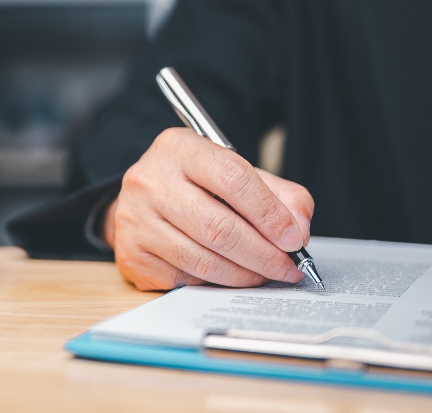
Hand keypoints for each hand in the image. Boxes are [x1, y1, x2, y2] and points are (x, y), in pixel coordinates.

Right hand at [103, 127, 313, 290]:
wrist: (141, 200)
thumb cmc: (194, 185)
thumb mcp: (234, 171)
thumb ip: (277, 193)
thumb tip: (299, 230)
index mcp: (178, 148)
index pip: (232, 178)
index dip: (269, 213)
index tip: (294, 238)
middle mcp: (150, 180)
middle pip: (218, 227)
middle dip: (263, 254)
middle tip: (288, 267)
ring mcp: (136, 219)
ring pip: (203, 260)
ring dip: (245, 274)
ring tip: (265, 274)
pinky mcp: (132, 254)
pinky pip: (186, 278)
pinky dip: (216, 283)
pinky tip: (230, 275)